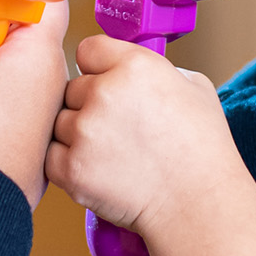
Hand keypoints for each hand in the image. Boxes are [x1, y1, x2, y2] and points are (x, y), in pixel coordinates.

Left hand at [46, 36, 247, 248]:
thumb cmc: (204, 150)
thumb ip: (155, 70)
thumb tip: (131, 70)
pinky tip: (98, 171)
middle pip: (72, 88)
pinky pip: (51, 156)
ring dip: (77, 135)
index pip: (88, 50)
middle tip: (117, 129)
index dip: (97, 68)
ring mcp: (84, 131)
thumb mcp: (194, 88)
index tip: (106, 84)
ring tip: (112, 155)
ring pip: (60, 122)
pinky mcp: (71, 168)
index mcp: (135, 65)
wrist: (198, 205)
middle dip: (88, 105)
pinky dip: (68, 164)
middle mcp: (104, 92)